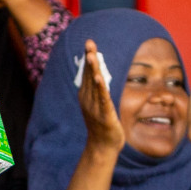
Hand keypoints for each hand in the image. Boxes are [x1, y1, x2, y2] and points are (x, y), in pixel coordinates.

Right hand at [79, 39, 124, 153]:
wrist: (102, 147)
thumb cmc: (102, 125)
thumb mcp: (97, 104)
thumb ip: (97, 90)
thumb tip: (97, 75)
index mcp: (85, 96)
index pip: (87, 74)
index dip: (88, 58)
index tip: (89, 43)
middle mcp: (88, 100)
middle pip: (89, 76)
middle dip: (90, 59)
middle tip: (89, 42)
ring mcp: (95, 108)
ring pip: (95, 86)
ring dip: (93, 70)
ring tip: (92, 56)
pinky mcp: (104, 116)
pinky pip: (103, 100)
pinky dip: (101, 89)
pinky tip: (100, 79)